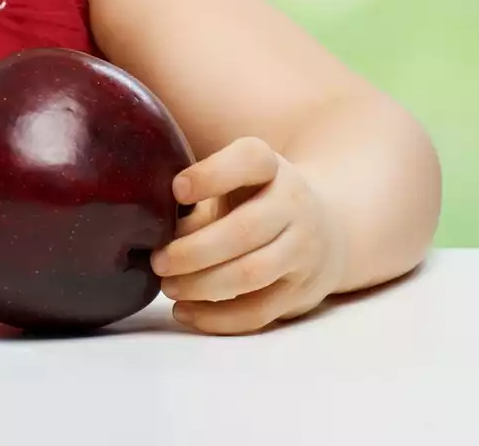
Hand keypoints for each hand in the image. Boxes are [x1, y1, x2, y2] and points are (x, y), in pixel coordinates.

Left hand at [150, 136, 344, 334]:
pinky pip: (258, 312)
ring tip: (168, 287)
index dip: (211, 175)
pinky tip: (186, 312)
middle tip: (158, 262)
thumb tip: (150, 230)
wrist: (327, 227)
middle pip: (245, 230)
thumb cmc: (254, 198)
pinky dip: (218, 318)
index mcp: (269, 166)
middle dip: (194, 251)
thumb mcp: (231, 179)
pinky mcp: (300, 291)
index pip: (249, 160)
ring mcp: (302, 249)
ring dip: (202, 285)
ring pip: (251, 274)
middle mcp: (293, 204)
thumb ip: (193, 197)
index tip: (176, 190)